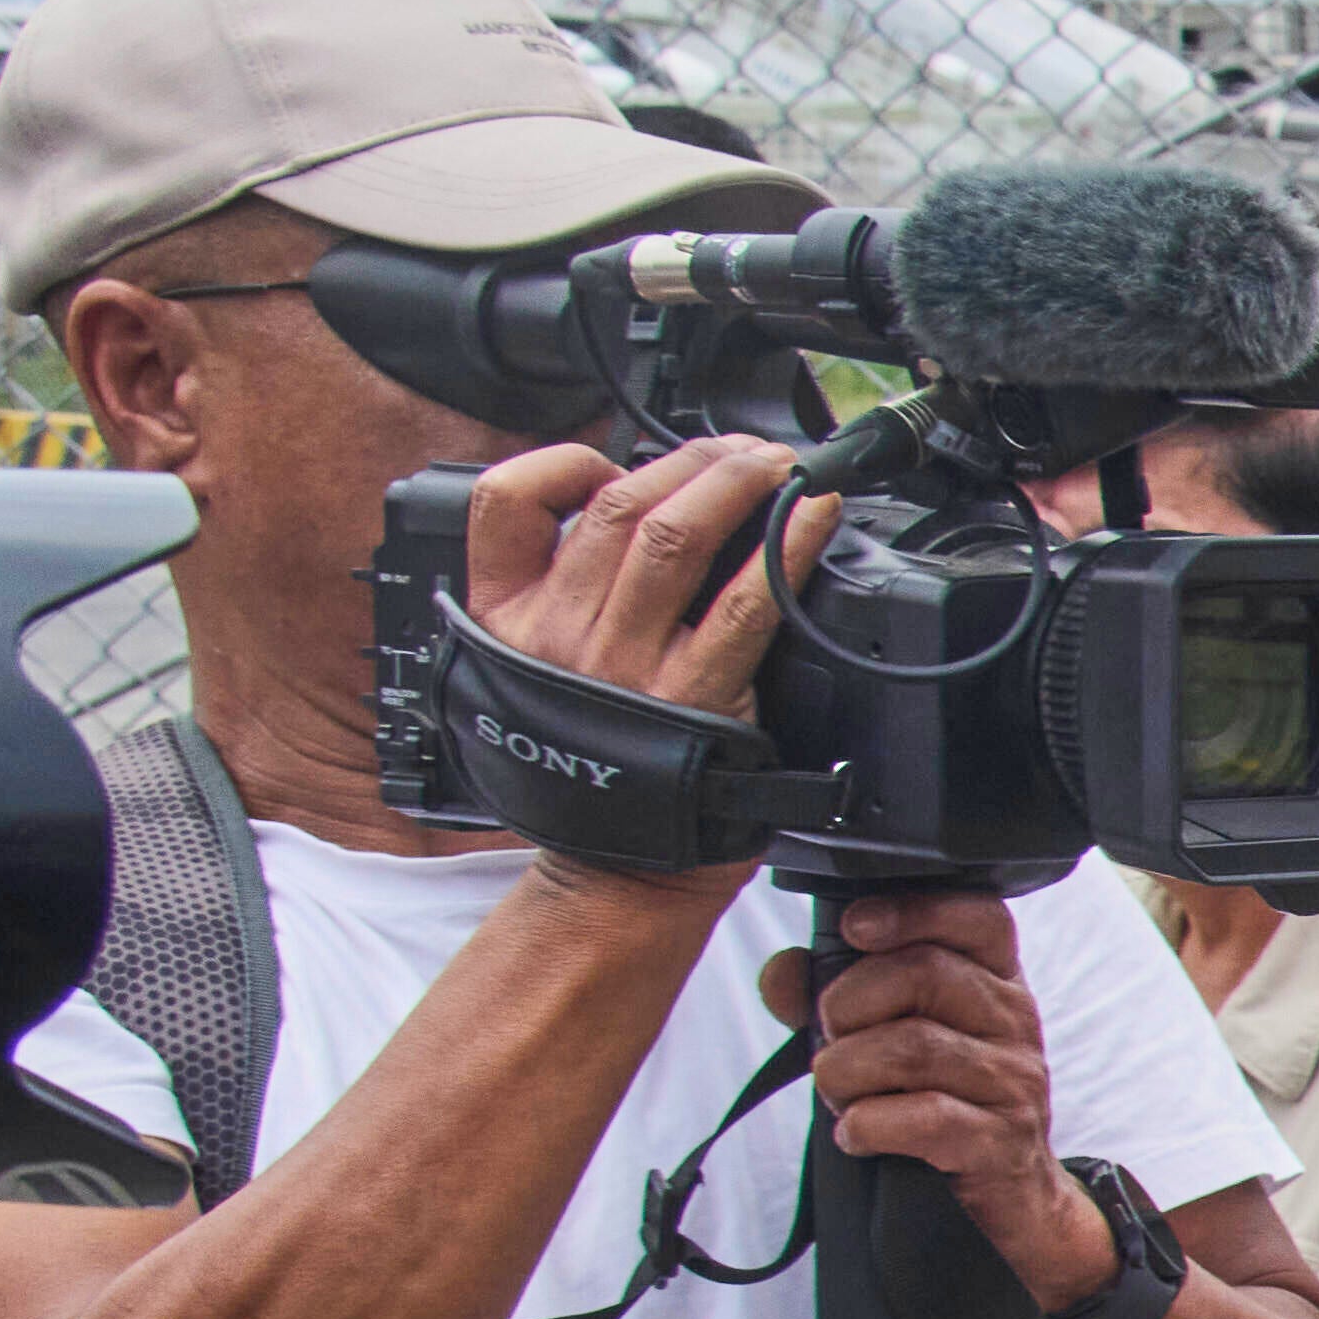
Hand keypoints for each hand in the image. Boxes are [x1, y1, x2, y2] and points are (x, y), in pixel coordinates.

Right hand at [448, 437, 821, 735]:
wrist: (614, 868)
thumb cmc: (590, 763)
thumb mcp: (529, 673)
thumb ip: (554, 596)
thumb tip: (624, 515)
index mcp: (507, 618)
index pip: (503, 502)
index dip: (564, 463)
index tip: (615, 461)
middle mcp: (557, 634)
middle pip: (617, 505)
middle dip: (690, 460)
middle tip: (739, 451)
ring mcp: (625, 665)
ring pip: (674, 536)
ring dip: (737, 483)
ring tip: (778, 467)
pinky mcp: (694, 698)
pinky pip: (742, 604)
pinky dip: (786, 548)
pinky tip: (816, 515)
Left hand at [764, 892, 1095, 1304]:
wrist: (1009, 1200)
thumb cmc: (943, 1104)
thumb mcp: (895, 1038)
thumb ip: (834, 996)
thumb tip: (781, 973)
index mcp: (995, 981)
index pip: (979, 916)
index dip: (914, 910)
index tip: (854, 928)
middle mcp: (1014, 1021)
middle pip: (925, 974)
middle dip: (848, 1004)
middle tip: (828, 1040)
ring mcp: (1013, 1083)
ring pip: (913, 1047)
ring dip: (846, 1072)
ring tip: (837, 1095)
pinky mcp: (1000, 1142)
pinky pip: (925, 1118)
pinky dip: (869, 1125)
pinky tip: (855, 1135)